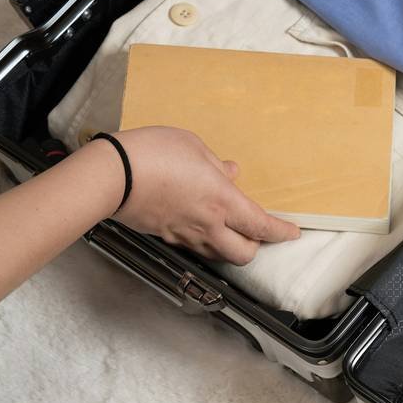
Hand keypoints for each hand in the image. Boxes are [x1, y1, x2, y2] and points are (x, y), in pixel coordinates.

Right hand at [96, 126, 299, 264]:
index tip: (292, 233)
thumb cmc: (152, 154)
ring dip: (230, 247)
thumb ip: (215, 164)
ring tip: (232, 232)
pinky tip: (201, 226)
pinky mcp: (165, 236)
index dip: (281, 233)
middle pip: (244, 254)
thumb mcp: (193, 146)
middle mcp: (208, 225)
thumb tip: (230, 172)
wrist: (110, 175)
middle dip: (256, 247)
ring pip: (218, 255)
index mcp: (223, 202)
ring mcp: (185, 235)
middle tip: (258, 233)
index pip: (262, 227)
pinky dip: (205, 242)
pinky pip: (194, 247)